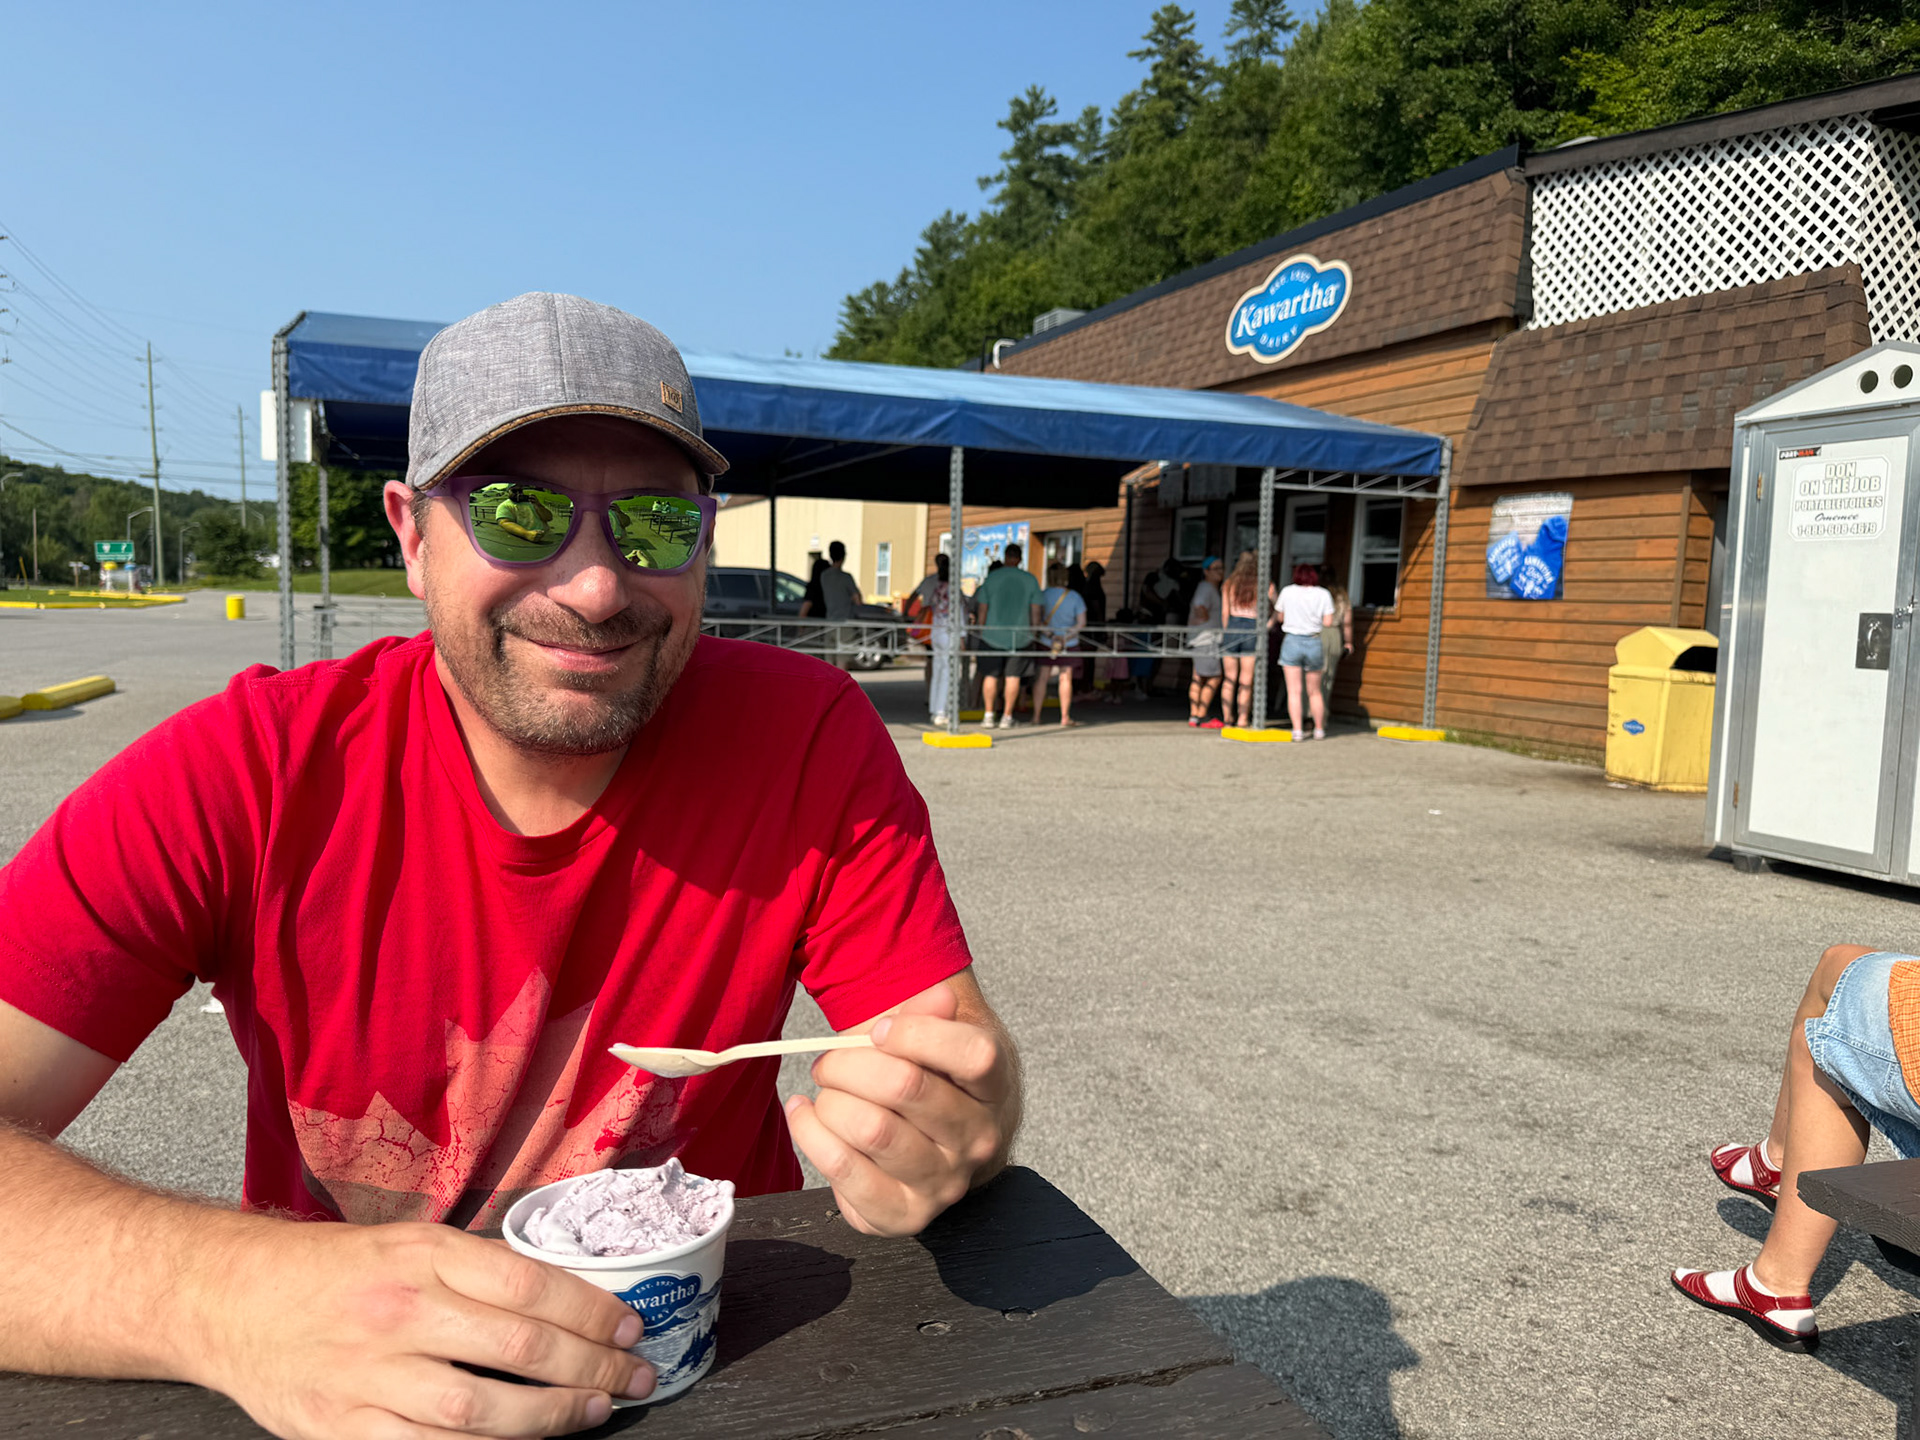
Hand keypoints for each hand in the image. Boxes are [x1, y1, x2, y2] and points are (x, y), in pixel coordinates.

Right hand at [196, 1217, 653, 1438]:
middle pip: (519, 1347)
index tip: (630, 1328)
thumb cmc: (336, 1269)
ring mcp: (370, 1374)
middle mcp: (402, 1311)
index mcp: (425, 1254)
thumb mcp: (411, 1243)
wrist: (234, 1299)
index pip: (531, 1284)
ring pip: (480, 1410)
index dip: (592, 1311)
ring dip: (550, 1418)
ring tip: (593, 1413)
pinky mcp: (341, 1428)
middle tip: (634, 1379)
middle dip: (591, 1368)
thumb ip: (480, 1271)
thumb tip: (567, 1301)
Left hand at [785, 983, 1014, 1237]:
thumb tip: (942, 996)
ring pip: (872, 1129)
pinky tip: (806, 1116)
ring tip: (824, 1093)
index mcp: (994, 1088)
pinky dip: (810, 1133)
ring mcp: (944, 1183)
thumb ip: (930, 1013)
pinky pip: (844, 1170)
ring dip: (830, 1101)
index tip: (879, 1030)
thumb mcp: (932, 1039)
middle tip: (829, 1062)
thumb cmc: (926, 1080)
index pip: (973, 1055)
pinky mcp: (904, 1215)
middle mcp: (978, 1140)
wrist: (935, 1145)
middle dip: (849, 1063)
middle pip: (906, 1086)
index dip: (916, 1033)